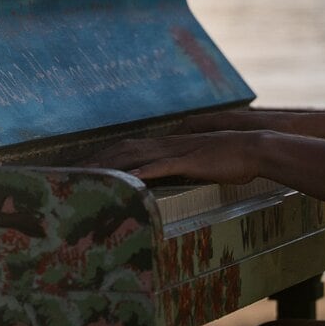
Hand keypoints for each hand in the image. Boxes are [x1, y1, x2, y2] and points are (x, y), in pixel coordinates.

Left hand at [94, 130, 265, 184]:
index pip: (127, 148)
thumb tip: (170, 175)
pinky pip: (160, 167)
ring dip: (109, 166)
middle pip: (122, 150)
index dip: (104, 157)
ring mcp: (175, 152)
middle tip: (72, 173)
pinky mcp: (187, 161)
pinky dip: (142, 173)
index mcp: (167, 145)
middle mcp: (165, 145)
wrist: (252, 147)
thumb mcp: (200, 163)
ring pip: (134, 157)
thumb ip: (183, 167)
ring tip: (88, 176)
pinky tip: (127, 180)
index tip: (85, 166)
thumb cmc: (229, 158)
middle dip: (96, 161)